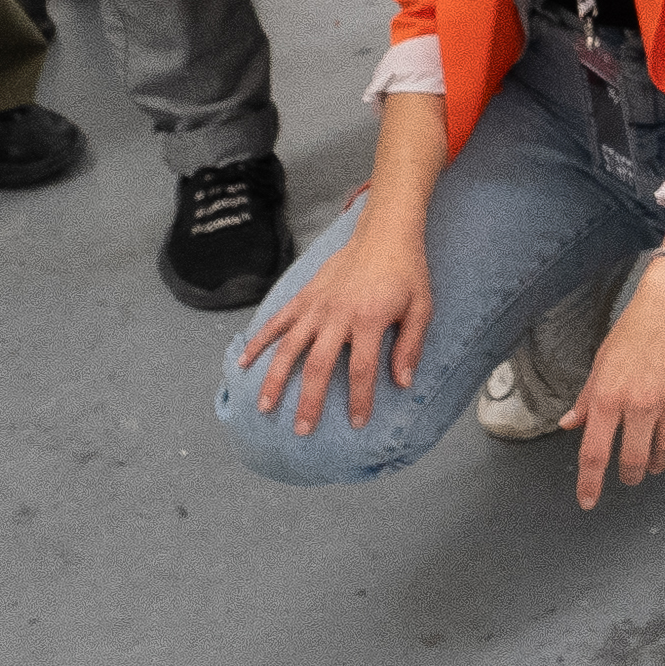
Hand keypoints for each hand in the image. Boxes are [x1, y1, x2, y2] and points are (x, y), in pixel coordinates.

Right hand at [230, 205, 437, 438]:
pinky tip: (243, 362)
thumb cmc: (406, 273)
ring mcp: (316, 306)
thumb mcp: (421, 308)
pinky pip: (276, 321)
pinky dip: (257, 340)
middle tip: (303, 430)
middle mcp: (338, 315)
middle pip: (319, 366)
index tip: (356, 424)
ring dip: (275, 379)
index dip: (360, 399)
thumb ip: (411, 345)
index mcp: (370, 320)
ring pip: (289, 347)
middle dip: (310, 401)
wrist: (384, 234)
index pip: (363, 369)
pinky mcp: (304, 296)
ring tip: (265, 407)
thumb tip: (403, 383)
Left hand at [564, 265, 664, 506]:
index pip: (594, 453)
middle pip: (634, 460)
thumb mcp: (601, 363)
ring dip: (660, 464)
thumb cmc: (632, 330)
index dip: (590, 483)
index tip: (588, 502)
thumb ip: (587, 399)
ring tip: (656, 464)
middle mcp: (639, 404)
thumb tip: (569, 425)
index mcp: (609, 397)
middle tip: (631, 474)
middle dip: (631, 475)